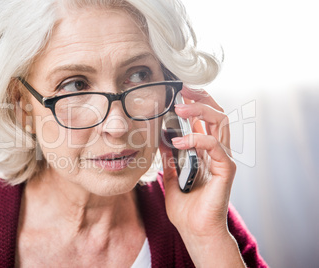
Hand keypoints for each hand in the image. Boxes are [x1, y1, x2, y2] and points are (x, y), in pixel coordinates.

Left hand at [159, 87, 244, 266]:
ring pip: (220, 123)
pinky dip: (196, 139)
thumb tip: (161, 139)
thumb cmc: (186, 208)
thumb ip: (169, 158)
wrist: (194, 231)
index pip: (207, 119)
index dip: (196, 102)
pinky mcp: (226, 170)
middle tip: (182, 91)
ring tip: (179, 109)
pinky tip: (178, 141)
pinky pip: (215, 145)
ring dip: (199, 111)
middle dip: (201, 98)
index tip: (180, 92)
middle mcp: (217, 152)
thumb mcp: (172, 177)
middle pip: (217, 114)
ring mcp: (223, 159)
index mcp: (206, 152)